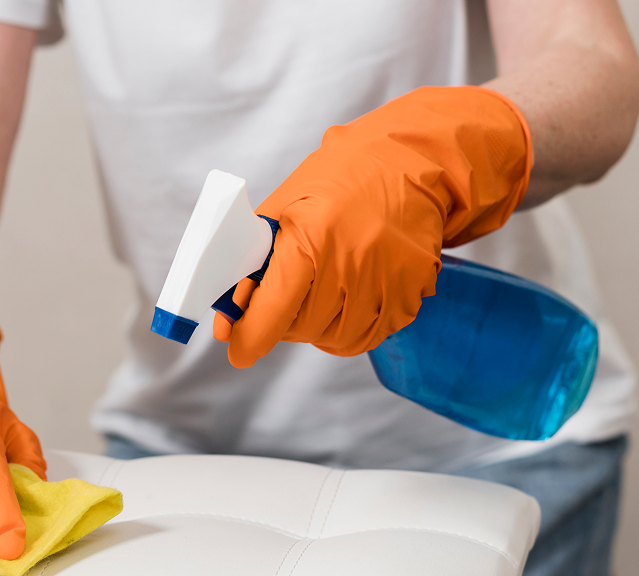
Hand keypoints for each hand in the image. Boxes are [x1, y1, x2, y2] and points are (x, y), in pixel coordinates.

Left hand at [214, 86, 531, 364]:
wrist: (409, 163)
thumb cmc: (338, 181)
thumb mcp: (283, 207)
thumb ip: (251, 264)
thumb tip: (226, 323)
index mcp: (312, 235)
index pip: (272, 309)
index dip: (250, 336)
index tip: (239, 349)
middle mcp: (352, 261)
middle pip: (301, 328)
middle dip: (284, 319)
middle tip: (289, 292)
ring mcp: (387, 280)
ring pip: (334, 339)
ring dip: (318, 325)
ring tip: (323, 286)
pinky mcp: (411, 293)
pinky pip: (369, 335)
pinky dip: (351, 325)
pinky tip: (351, 293)